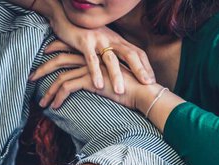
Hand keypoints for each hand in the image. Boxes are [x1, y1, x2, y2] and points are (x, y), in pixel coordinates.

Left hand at [34, 41, 148, 109]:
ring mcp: (90, 68)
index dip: (54, 52)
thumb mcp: (110, 79)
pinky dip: (58, 97)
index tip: (43, 60)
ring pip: (60, 76)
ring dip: (48, 91)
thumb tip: (90, 83)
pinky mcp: (91, 79)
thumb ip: (98, 77)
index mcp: (94, 55)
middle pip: (58, 59)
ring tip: (42, 103)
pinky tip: (54, 106)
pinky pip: (67, 87)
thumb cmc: (130, 87)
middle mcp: (90, 58)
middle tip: (30, 79)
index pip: (68, 49)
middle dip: (42, 69)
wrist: (143, 90)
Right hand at [37, 26, 154, 92]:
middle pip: (130, 55)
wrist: (66, 18)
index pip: (137, 53)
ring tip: (120, 92)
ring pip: (111, 60)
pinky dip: (95, 73)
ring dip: (116, 76)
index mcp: (118, 40)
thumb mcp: (102, 42)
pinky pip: (91, 60)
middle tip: (147, 85)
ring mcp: (98, 40)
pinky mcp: (84, 42)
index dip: (146, 66)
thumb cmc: (84, 33)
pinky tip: (98, 85)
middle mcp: (111, 39)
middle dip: (140, 70)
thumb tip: (121, 69)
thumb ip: (111, 52)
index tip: (151, 81)